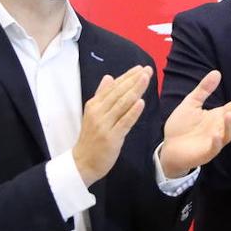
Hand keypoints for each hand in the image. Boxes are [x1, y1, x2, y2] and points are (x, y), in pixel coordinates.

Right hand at [72, 66, 151, 184]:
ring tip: (146, 79)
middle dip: (134, 80)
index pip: (113, 87)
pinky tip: (141, 102)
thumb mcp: (93, 113)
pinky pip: (124, 122)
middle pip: (118, 93)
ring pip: (122, 104)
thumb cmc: (91, 138)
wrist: (82, 162)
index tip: (140, 68)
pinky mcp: (111, 137)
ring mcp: (104, 125)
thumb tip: (109, 77)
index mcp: (94, 105)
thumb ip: (102, 95)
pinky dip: (132, 112)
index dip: (127, 76)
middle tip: (148, 70)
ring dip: (135, 90)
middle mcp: (98, 112)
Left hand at [161, 70, 230, 178]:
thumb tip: (217, 72)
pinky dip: (217, 142)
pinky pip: (215, 148)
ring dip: (230, 125)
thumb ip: (204, 89)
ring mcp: (214, 141)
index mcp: (218, 116)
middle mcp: (220, 128)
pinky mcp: (206, 153)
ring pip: (229, 134)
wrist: (168, 146)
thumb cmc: (181, 125)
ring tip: (228, 114)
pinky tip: (215, 135)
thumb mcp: (191, 103)